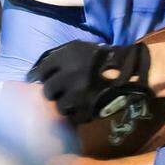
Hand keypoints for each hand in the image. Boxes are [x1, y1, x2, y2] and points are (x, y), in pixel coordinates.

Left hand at [28, 41, 152, 123]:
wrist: (129, 70)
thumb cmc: (101, 57)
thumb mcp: (79, 47)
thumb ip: (58, 55)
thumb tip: (34, 71)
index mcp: (67, 56)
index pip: (41, 71)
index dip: (43, 77)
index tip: (46, 80)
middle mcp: (70, 74)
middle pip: (48, 91)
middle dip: (53, 92)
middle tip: (60, 92)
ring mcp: (79, 92)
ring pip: (59, 106)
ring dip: (65, 105)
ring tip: (73, 101)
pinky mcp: (88, 107)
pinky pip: (74, 117)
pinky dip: (77, 114)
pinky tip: (83, 108)